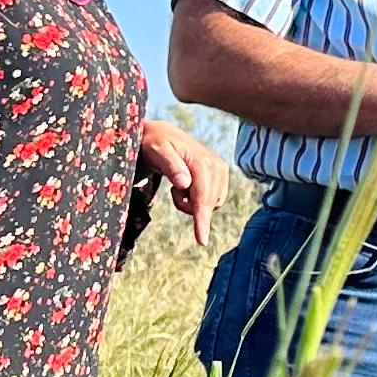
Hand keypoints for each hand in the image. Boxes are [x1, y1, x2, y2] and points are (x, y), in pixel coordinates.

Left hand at [137, 117, 229, 246]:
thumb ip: (170, 166)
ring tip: (178, 187)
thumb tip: (184, 183)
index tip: (202, 241)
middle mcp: (216, 166)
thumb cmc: (155, 143)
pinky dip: (198, 200)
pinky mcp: (221, 175)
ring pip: (211, 204)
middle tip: (172, 191)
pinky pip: (213, 200)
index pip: (203, 196)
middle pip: (208, 204)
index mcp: (201, 162)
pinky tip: (187, 186)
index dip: (202, 219)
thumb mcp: (156, 151)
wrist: (164, 135)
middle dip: (188, 207)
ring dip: (192, 203)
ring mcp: (221, 170)